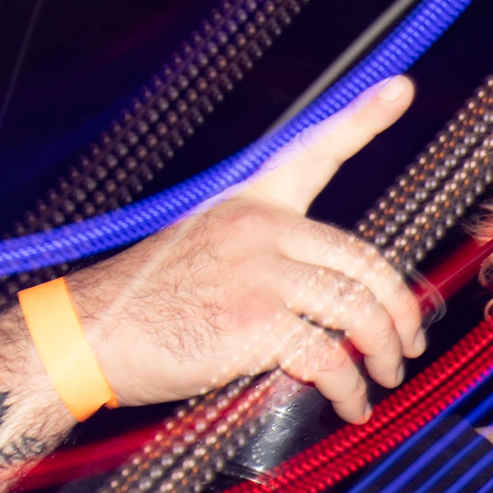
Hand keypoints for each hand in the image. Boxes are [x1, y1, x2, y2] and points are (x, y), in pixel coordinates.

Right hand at [68, 76, 422, 422]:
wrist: (85, 336)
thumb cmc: (145, 307)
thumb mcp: (205, 252)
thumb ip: (268, 261)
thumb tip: (330, 304)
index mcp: (251, 204)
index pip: (314, 152)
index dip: (363, 118)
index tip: (401, 87)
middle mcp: (261, 228)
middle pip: (364, 261)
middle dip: (399, 310)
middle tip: (407, 343)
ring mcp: (259, 273)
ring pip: (358, 311)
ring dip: (382, 352)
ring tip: (384, 378)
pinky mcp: (256, 322)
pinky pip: (330, 357)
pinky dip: (350, 389)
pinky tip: (351, 405)